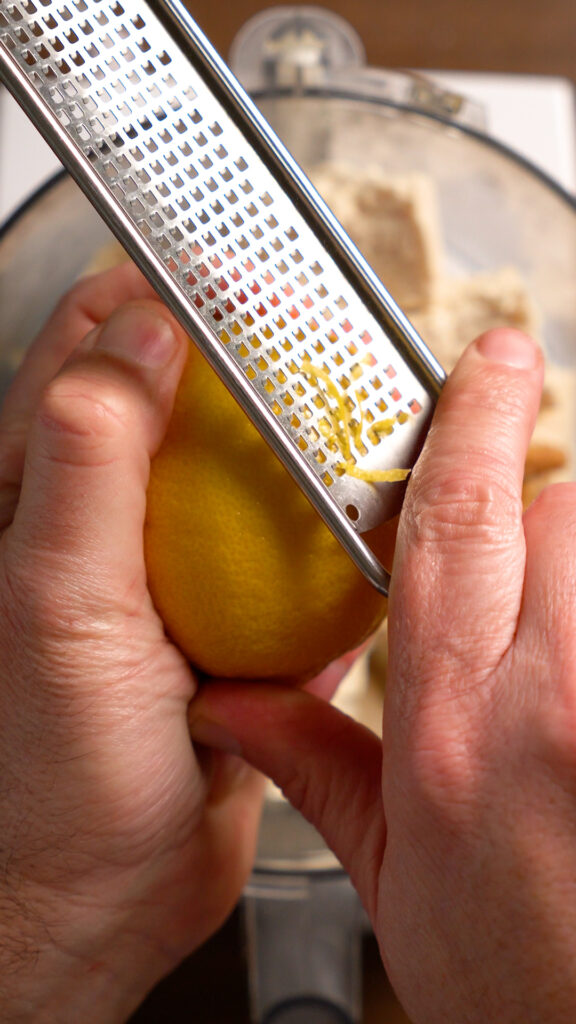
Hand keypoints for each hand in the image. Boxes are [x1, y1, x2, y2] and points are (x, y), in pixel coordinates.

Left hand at [0, 262, 267, 1022]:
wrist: (101, 891)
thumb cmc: (47, 765)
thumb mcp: (57, 597)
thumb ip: (91, 461)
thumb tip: (141, 336)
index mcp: (36, 499)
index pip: (90, 355)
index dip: (152, 298)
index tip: (223, 276)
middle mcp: (101, 525)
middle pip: (178, 406)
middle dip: (237, 367)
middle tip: (298, 343)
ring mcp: (167, 574)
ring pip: (239, 480)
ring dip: (289, 453)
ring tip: (336, 428)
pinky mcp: (223, 626)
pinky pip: (283, 562)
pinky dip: (319, 544)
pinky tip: (345, 538)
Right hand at [190, 328, 575, 1022]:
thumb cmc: (520, 979)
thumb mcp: (394, 879)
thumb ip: (317, 767)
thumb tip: (234, 707)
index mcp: (453, 727)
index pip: (458, 519)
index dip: (476, 417)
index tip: (492, 358)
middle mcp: (554, 697)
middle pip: (558, 509)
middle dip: (530, 513)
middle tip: (513, 578)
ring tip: (559, 637)